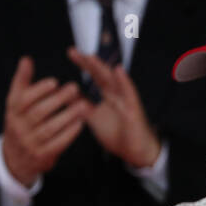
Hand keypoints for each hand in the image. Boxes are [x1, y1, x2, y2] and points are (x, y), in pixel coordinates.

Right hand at [0, 55, 90, 186]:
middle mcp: (18, 127)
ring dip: (68, 116)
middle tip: (75, 88)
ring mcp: (30, 142)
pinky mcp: (42, 156)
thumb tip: (26, 59)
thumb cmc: (21, 123)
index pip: (23, 99)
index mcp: (12, 111)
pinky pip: (58, 143)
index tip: (55, 82)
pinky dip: (70, 133)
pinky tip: (81, 123)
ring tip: (84, 105)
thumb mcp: (16, 103)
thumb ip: (22, 82)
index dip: (39, 90)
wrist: (16, 159)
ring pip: (50, 128)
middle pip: (39, 112)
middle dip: (58, 100)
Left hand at [67, 48, 161, 168]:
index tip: (71, 53)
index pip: (95, 76)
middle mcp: (117, 95)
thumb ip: (83, 107)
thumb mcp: (95, 120)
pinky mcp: (134, 110)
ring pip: (114, 81)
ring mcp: (126, 101)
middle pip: (102, 74)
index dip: (84, 64)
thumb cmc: (119, 136)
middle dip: (88, 63)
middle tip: (73, 51)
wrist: (137, 153)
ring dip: (103, 69)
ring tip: (91, 57)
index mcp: (108, 96)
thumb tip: (67, 95)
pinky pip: (130, 94)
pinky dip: (125, 82)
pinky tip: (119, 71)